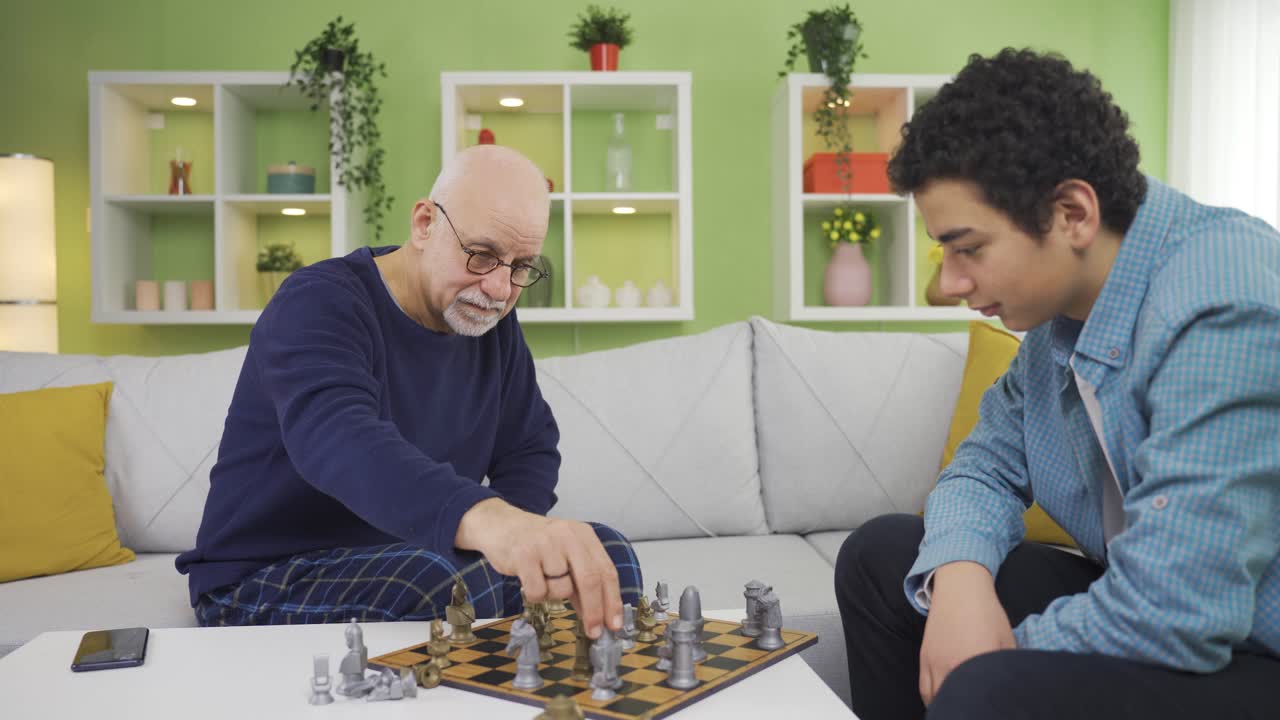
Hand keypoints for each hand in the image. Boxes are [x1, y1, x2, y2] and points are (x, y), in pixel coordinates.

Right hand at [456, 498, 622, 638]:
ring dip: (553, 595)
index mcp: (583, 535)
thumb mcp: (566, 556)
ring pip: (561, 589)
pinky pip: (537, 591)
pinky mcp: (523, 554)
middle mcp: (567, 535)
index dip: (613, 600)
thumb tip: (599, 616)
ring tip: (542, 579)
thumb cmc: (537, 545)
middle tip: (594, 632)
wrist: (501, 524)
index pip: (606, 570)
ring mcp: (545, 543)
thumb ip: (582, 583)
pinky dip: (535, 594)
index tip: (614, 624)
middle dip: (594, 610)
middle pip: (590, 579)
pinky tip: (528, 579)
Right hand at [918, 561, 1015, 704]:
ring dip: (944, 707)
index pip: (979, 696)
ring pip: (934, 698)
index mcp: (976, 662)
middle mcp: (952, 665)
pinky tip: (941, 701)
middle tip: (974, 711)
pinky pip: (924, 686)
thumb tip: (1012, 685)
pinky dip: (931, 698)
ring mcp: (935, 662)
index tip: (989, 709)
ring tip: (956, 710)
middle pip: (953, 700)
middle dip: (962, 708)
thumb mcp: (1007, 640)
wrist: (960, 589)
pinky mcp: (925, 657)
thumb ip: (1008, 666)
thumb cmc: (987, 613)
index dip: (982, 706)